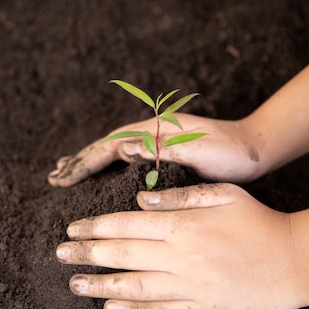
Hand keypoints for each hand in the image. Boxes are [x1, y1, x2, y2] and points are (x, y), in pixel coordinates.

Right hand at [48, 114, 264, 187]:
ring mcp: (155, 140)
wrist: (255, 149)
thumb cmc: (230, 154)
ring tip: (66, 171)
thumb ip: (161, 149)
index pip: (109, 146)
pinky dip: (107, 164)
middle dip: (79, 161)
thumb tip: (122, 147)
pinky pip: (126, 158)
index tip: (62, 177)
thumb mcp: (198, 151)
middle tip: (53, 177)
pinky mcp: (162, 151)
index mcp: (155, 131)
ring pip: (113, 151)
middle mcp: (151, 132)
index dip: (84, 163)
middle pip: (105, 146)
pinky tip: (102, 170)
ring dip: (89, 161)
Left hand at [55, 183, 302, 308]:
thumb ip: (180, 196)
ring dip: (100, 285)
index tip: (73, 228)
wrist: (295, 261)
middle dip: (86, 253)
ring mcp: (189, 286)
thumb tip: (140, 199)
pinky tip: (109, 308)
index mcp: (183, 225)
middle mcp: (180, 256)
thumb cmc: (258, 222)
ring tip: (74, 283)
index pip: (126, 224)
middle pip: (122, 254)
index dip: (95, 227)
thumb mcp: (223, 194)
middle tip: (60, 254)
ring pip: (134, 285)